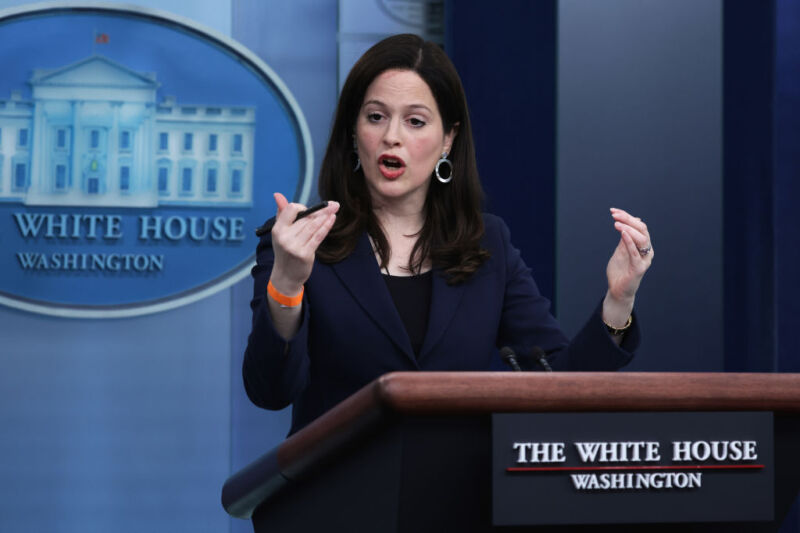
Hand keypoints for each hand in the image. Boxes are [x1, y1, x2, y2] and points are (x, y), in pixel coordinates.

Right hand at [269, 192, 338, 294]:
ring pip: (313, 226)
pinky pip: (318, 237)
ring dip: (326, 216)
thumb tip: (278, 195)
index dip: (302, 208)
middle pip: (306, 218)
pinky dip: (326, 226)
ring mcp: (295, 246)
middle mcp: (285, 237)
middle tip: (334, 204)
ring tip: (335, 208)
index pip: (291, 209)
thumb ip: (282, 214)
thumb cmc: (285, 251)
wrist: (286, 276)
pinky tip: (332, 219)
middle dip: (321, 210)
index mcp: (277, 229)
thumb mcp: (280, 233)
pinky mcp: (305, 254)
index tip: (310, 211)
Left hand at [603, 208, 652, 325]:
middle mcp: (647, 251)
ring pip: (642, 239)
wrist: (617, 290)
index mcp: (643, 245)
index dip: (627, 217)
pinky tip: (623, 233)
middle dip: (628, 219)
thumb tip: (628, 223)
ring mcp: (644, 259)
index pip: (639, 226)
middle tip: (614, 215)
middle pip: (642, 230)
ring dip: (629, 229)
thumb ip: (625, 238)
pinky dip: (629, 241)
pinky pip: (635, 253)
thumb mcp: (621, 250)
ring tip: (616, 223)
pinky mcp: (639, 268)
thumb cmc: (620, 270)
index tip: (614, 211)